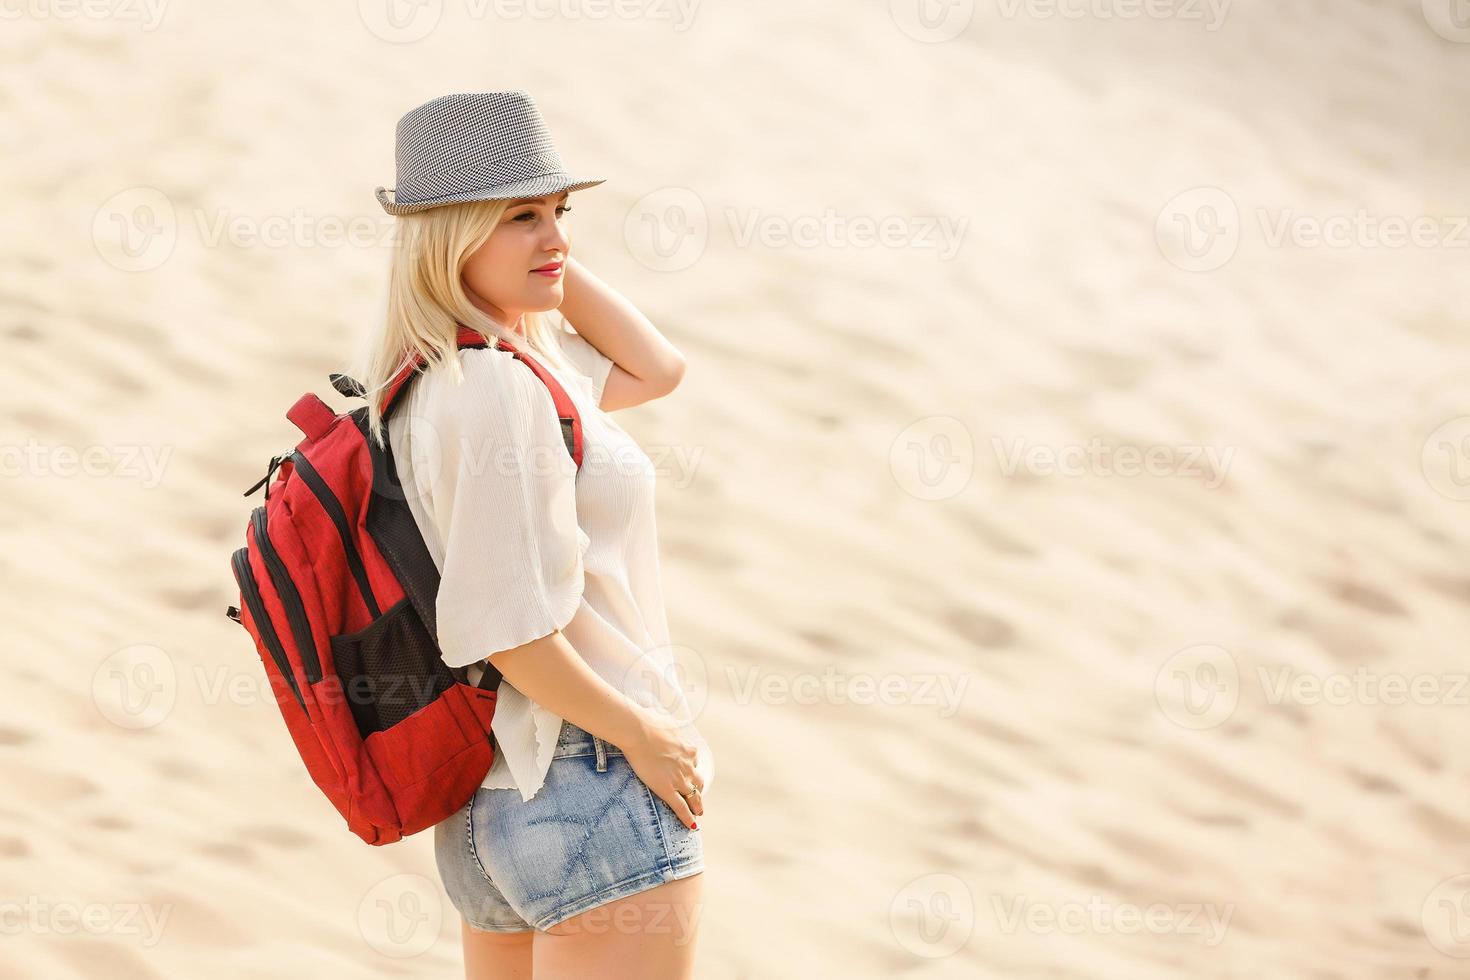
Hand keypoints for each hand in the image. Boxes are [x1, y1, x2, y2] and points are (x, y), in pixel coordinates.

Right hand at [619, 708, 704, 829]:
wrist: (638, 731)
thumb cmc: (648, 722)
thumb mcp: (664, 719)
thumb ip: (666, 724)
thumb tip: (660, 715)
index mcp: (687, 748)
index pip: (693, 761)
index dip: (691, 768)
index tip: (690, 773)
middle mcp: (688, 764)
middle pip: (697, 781)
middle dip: (698, 790)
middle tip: (699, 798)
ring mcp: (679, 778)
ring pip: (692, 796)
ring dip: (696, 806)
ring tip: (698, 814)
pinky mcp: (667, 789)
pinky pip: (681, 807)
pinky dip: (687, 817)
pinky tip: (692, 826)